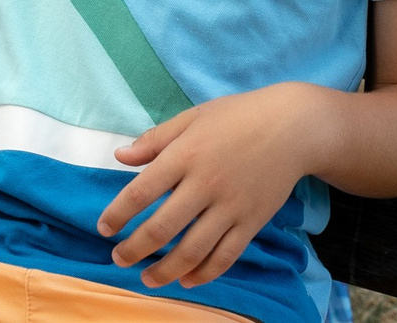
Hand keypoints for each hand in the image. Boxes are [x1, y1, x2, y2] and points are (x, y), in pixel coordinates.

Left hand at [95, 86, 323, 289]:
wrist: (292, 127)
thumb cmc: (237, 117)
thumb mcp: (193, 117)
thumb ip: (155, 139)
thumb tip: (120, 157)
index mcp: (185, 154)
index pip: (141, 191)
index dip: (118, 214)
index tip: (104, 228)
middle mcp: (205, 184)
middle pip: (162, 228)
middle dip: (135, 249)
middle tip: (119, 259)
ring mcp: (231, 207)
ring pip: (192, 250)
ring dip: (165, 270)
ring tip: (147, 279)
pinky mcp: (252, 222)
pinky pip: (225, 256)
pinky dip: (204, 273)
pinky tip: (186, 279)